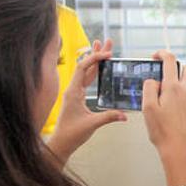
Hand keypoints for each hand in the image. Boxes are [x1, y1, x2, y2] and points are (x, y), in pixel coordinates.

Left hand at [48, 39, 126, 164]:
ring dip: (95, 61)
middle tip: (107, 42)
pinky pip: (86, 81)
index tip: (108, 55)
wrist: (61, 143)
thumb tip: (125, 115)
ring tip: (104, 49)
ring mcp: (74, 93)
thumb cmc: (71, 134)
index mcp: (74, 92)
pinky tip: (100, 69)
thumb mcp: (92, 124)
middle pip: (85, 66)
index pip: (83, 68)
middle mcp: (73, 89)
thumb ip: (109, 117)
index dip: (96, 59)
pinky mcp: (77, 98)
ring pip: (86, 72)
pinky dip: (94, 72)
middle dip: (97, 54)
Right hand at [142, 50, 185, 185]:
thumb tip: (153, 80)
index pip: (169, 60)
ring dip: (179, 87)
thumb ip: (149, 88)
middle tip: (164, 79)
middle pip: (185, 69)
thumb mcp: (147, 108)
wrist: (181, 151)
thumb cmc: (163, 132)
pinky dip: (185, 101)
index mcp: (173, 87)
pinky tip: (177, 115)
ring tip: (168, 104)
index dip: (162, 54)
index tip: (156, 56)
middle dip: (174, 68)